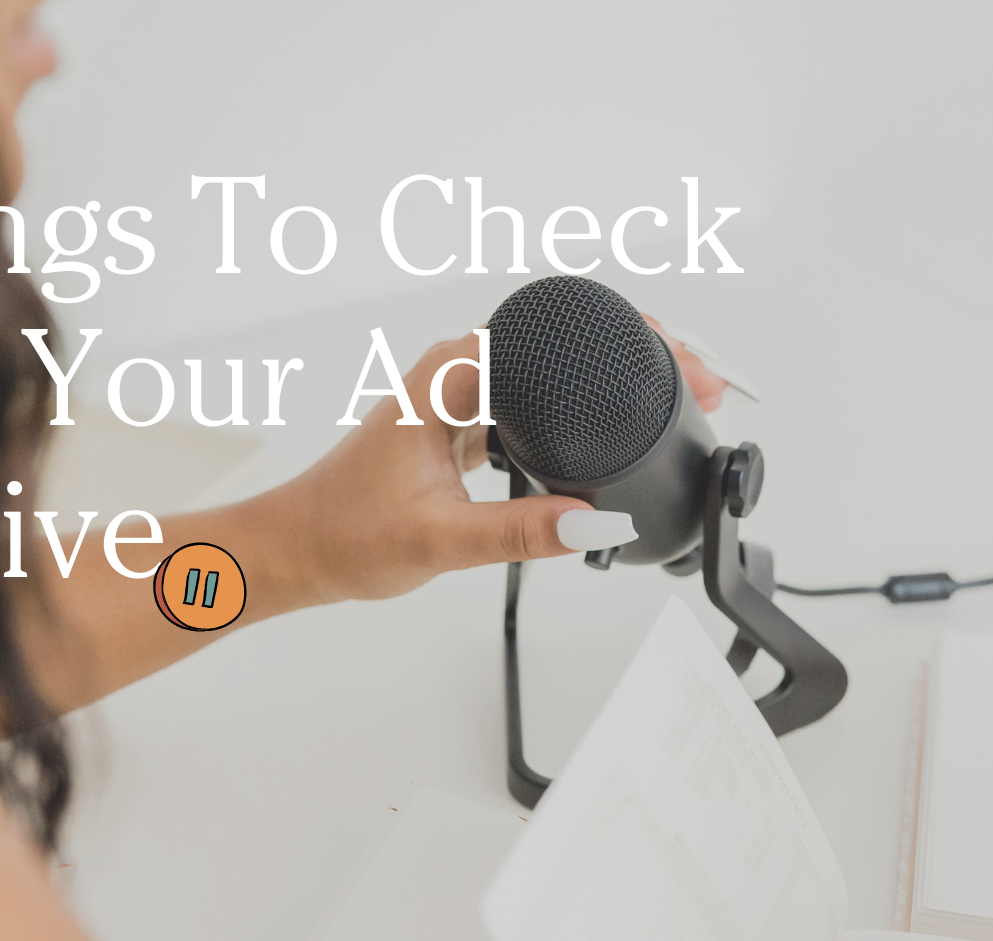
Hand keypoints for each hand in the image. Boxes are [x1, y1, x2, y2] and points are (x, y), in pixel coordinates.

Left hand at [271, 325, 724, 604]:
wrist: (297, 551)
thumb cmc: (342, 533)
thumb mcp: (439, 540)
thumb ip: (519, 532)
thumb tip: (591, 521)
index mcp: (447, 377)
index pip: (550, 336)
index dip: (621, 339)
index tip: (674, 358)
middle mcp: (456, 376)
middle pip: (561, 348)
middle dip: (630, 358)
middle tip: (696, 381)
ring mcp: (461, 400)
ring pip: (549, 380)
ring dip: (603, 390)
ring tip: (667, 406)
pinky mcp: (465, 429)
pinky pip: (532, 412)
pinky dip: (573, 422)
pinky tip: (605, 443)